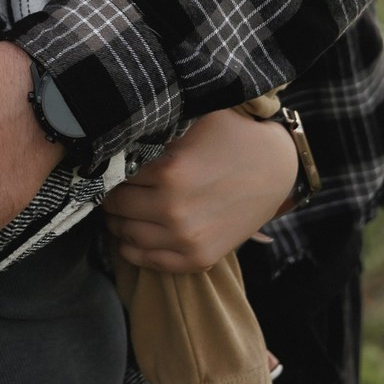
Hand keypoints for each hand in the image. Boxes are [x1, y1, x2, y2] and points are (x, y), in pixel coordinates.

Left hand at [103, 107, 296, 271]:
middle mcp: (172, 209)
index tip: (107, 163)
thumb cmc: (231, 136)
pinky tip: (128, 237)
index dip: (110, 167)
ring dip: (116, 222)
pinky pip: (149, 262)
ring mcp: (185, 238)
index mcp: (168, 171)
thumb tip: (116, 128)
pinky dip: (132, 251)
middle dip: (111, 195)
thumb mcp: (191, 121)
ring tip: (118, 210)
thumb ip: (155, 127)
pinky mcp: (199, 258)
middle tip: (110, 186)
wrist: (275, 168)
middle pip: (117, 206)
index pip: (115, 174)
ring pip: (127, 235)